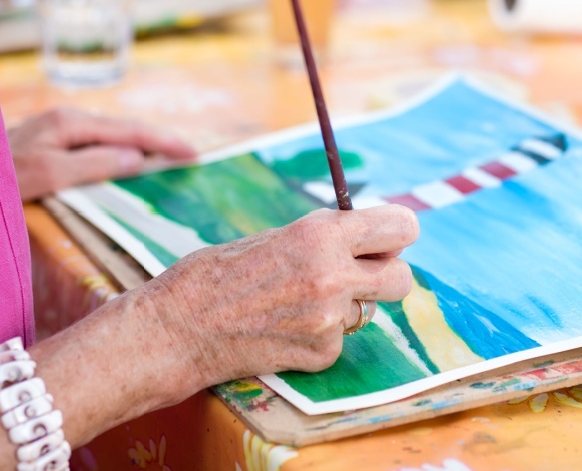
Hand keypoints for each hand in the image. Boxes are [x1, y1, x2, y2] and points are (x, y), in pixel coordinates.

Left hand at [9, 106, 195, 200]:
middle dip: (157, 140)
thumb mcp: (47, 175)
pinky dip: (117, 151)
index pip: (129, 130)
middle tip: (189, 156)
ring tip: (165, 159)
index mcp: (70, 122)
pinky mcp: (46, 141)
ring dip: (138, 145)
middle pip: (122, 128)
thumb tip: (138, 158)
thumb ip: (93, 164)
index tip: (194, 154)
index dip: (163, 142)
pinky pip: (93, 143)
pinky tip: (123, 161)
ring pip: (108, 135)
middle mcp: (65, 118)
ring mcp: (54, 128)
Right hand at [139, 206, 418, 398]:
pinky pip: (340, 341)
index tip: (388, 238)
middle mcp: (334, 275)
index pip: (401, 227)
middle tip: (359, 273)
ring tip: (300, 302)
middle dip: (385, 275)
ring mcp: (330, 320)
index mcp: (322, 234)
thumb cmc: (218, 273)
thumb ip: (325, 237)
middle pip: (402, 277)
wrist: (179, 327)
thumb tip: (367, 238)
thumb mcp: (277, 236)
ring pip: (369, 311)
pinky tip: (285, 328)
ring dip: (347, 306)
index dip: (397, 233)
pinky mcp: (321, 354)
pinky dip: (320, 336)